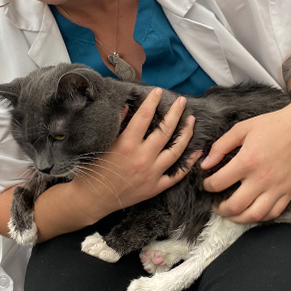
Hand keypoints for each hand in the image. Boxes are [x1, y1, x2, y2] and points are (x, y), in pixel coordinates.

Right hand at [72, 88, 198, 218]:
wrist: (93, 198)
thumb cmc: (95, 169)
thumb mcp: (102, 142)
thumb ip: (117, 122)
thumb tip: (128, 104)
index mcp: (126, 145)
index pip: (144, 117)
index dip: (152, 101)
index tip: (158, 91)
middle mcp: (142, 158)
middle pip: (165, 131)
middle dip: (175, 113)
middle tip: (182, 101)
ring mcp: (151, 174)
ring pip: (176, 151)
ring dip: (185, 134)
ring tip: (191, 120)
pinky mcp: (155, 187)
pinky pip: (177, 175)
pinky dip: (189, 163)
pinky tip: (197, 151)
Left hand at [201, 106, 290, 223]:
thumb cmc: (272, 125)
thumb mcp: (242, 129)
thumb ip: (221, 146)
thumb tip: (205, 164)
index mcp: (247, 161)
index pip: (219, 183)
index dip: (207, 186)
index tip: (206, 185)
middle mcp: (262, 178)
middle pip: (235, 206)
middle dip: (220, 210)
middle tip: (216, 206)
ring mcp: (277, 188)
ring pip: (254, 215)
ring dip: (238, 219)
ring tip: (231, 214)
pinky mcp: (290, 192)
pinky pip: (273, 213)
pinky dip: (260, 217)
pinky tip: (251, 212)